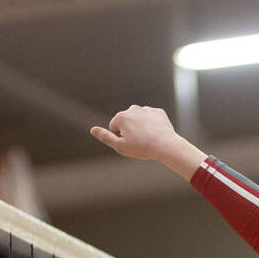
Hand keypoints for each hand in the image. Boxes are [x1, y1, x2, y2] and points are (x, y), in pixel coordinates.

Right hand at [91, 105, 207, 177]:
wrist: (166, 145)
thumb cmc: (142, 148)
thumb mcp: (120, 146)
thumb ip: (105, 137)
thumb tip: (92, 129)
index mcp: (121, 116)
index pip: (114, 128)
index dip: (120, 138)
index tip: (130, 143)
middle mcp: (133, 109)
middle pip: (126, 122)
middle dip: (130, 131)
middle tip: (139, 142)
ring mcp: (147, 109)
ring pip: (139, 120)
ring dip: (141, 127)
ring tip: (148, 138)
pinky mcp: (158, 112)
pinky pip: (151, 119)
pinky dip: (152, 125)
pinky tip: (156, 133)